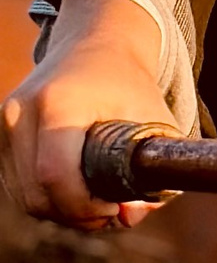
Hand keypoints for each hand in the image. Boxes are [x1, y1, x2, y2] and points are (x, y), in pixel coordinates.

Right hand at [2, 0, 179, 230]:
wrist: (94, 44)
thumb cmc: (128, 86)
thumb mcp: (155, 124)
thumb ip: (151, 174)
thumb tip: (128, 217)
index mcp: (58, 104)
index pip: (55, 176)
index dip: (85, 207)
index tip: (115, 209)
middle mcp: (21, 112)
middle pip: (37, 194)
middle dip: (77, 215)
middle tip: (112, 212)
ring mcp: (4, 122)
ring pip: (25, 196)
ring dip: (62, 211)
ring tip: (99, 202)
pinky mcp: (1, 133)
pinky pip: (19, 186)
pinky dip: (48, 198)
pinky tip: (78, 191)